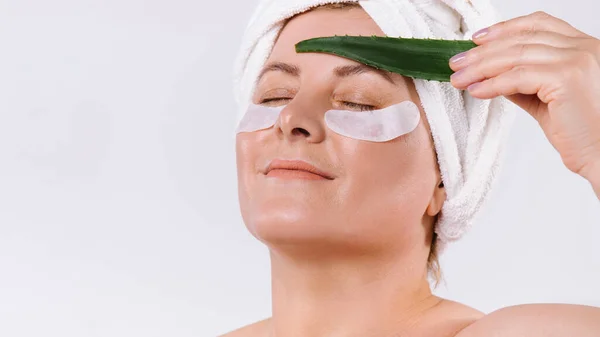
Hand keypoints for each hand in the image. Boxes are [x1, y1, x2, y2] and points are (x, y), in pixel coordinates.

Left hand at [448, 11, 599, 184]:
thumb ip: (523, 81)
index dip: (504, 29)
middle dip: (483, 51)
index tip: (477, 40)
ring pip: (516, 56)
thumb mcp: (545, 98)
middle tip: (456, 63)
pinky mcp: (567, 78)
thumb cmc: (579, 131)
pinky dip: (492, 83)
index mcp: (582, 46)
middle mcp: (583, 47)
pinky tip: (476, 90)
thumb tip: (491, 74)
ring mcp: (577, 60)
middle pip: (522, 39)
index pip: (538, 24)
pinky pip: (518, 76)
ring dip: (481, 67)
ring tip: (459, 78)